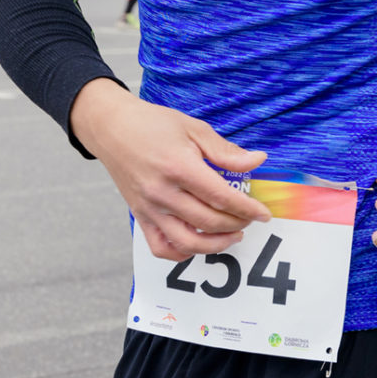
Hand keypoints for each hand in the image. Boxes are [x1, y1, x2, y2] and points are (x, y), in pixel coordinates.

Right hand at [70, 79, 270, 261]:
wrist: (112, 127)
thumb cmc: (153, 124)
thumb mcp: (193, 129)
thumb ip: (225, 151)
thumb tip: (258, 160)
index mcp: (179, 167)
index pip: (221, 197)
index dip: (248, 208)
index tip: (264, 214)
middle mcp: (163, 192)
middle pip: (209, 222)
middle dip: (237, 223)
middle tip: (249, 217)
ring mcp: (149, 208)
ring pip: (188, 242)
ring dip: (216, 244)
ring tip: (232, 235)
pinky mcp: (140, 216)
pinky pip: (161, 248)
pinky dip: (183, 253)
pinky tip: (199, 242)